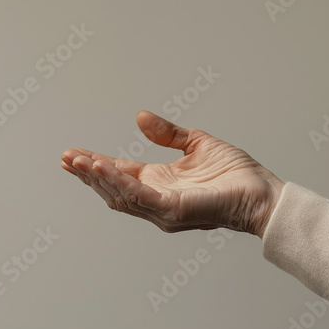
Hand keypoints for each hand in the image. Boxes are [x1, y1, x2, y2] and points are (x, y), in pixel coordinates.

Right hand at [61, 111, 283, 237]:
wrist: (263, 192)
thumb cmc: (236, 174)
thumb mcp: (197, 144)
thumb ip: (168, 133)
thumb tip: (139, 118)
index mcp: (160, 182)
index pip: (120, 174)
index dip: (95, 164)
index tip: (74, 154)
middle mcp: (157, 199)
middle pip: (113, 187)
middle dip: (87, 173)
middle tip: (65, 158)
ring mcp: (163, 208)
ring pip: (120, 194)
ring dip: (96, 177)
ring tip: (76, 160)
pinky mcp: (174, 210)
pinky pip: (140, 197)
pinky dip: (118, 182)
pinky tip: (101, 167)